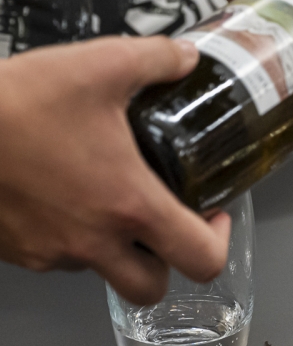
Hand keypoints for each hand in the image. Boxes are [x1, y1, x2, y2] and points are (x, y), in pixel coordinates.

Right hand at [0, 38, 231, 304]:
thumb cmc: (14, 104)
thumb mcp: (101, 65)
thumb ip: (157, 60)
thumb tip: (185, 58)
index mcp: (129, 205)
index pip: (201, 259)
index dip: (218, 241)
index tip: (213, 213)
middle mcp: (91, 242)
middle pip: (150, 287)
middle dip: (166, 261)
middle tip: (167, 221)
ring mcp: (48, 252)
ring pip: (98, 271)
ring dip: (114, 246)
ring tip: (110, 195)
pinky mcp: (13, 250)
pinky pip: (54, 256)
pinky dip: (70, 236)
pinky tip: (65, 193)